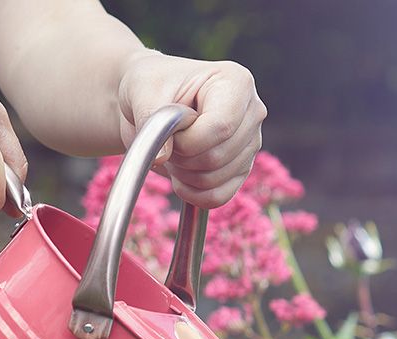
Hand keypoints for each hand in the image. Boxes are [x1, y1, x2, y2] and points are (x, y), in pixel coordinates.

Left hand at [117, 51, 265, 208]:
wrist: (154, 101)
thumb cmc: (153, 87)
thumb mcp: (144, 91)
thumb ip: (152, 121)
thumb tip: (163, 157)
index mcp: (236, 83)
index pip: (221, 127)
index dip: (187, 141)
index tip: (167, 133)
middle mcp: (252, 113)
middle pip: (217, 157)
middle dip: (182, 158)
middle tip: (166, 141)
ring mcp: (250, 144)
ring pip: (215, 180)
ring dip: (183, 175)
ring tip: (173, 152)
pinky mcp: (241, 170)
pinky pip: (218, 197)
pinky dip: (193, 194)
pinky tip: (179, 177)